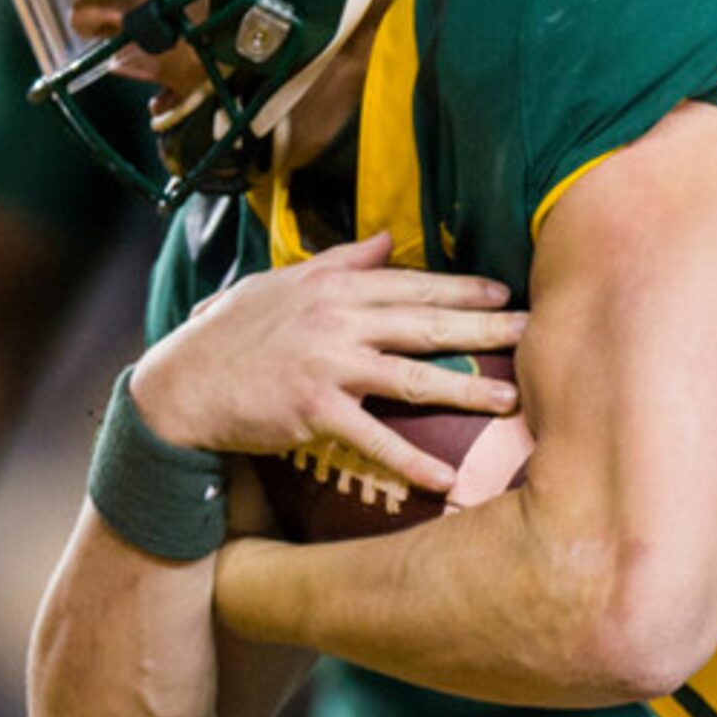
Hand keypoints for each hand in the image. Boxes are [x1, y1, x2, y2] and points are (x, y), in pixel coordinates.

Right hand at [132, 233, 522, 493]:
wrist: (180, 386)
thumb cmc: (232, 334)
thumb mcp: (281, 283)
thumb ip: (340, 261)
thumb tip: (386, 240)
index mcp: (334, 286)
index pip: (412, 284)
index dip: (463, 287)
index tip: (507, 292)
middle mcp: (337, 319)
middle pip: (427, 323)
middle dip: (486, 328)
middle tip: (536, 334)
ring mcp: (328, 365)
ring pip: (412, 376)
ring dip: (466, 390)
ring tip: (512, 401)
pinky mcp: (314, 411)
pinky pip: (374, 437)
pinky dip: (410, 459)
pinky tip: (445, 477)